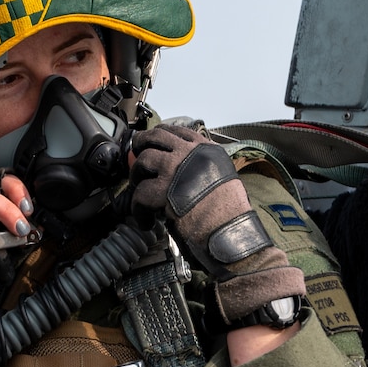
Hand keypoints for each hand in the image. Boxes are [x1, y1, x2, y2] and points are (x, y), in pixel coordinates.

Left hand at [129, 125, 304, 326]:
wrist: (233, 235)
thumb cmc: (230, 215)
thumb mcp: (222, 180)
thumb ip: (201, 170)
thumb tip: (177, 172)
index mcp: (208, 150)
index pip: (178, 131)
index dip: (159, 135)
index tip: (151, 142)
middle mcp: (191, 154)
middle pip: (155, 137)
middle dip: (140, 145)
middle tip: (135, 156)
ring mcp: (177, 170)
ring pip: (143, 162)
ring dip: (136, 177)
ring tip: (138, 191)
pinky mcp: (165, 191)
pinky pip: (139, 194)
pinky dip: (138, 209)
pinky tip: (146, 221)